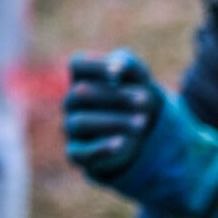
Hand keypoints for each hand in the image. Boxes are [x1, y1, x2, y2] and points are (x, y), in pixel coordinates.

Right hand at [64, 48, 162, 180]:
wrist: (143, 135)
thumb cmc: (136, 97)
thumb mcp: (139, 77)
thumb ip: (128, 64)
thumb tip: (116, 68)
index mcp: (83, 77)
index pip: (78, 64)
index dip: (95, 67)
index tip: (118, 74)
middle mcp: (72, 101)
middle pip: (81, 92)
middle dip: (116, 96)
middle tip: (145, 101)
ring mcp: (72, 127)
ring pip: (80, 122)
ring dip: (113, 122)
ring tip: (142, 123)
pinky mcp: (77, 153)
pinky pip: (81, 152)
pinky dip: (100, 148)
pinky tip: (122, 143)